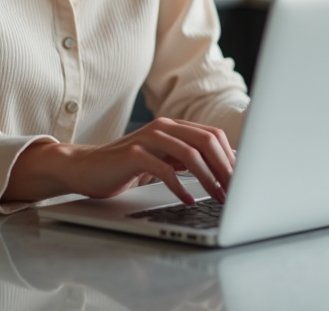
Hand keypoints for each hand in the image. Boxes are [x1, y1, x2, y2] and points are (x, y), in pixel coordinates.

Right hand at [2, 118, 234, 205]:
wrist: (86, 167)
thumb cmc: (127, 167)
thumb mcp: (163, 160)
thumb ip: (188, 159)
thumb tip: (226, 170)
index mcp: (174, 127)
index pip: (213, 135)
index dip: (231, 158)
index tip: (242, 182)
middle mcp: (163, 127)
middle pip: (206, 141)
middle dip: (226, 168)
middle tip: (235, 192)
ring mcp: (147, 139)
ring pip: (189, 152)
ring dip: (208, 178)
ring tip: (217, 197)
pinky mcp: (132, 155)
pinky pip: (164, 168)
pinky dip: (180, 186)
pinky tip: (187, 200)